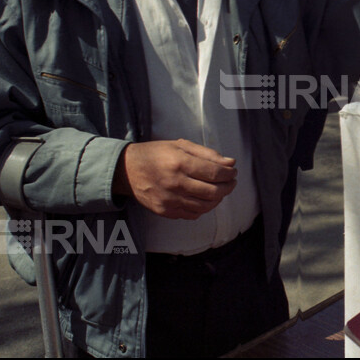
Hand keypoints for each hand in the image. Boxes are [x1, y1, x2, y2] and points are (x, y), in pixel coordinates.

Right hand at [112, 139, 236, 219]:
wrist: (126, 170)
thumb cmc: (155, 154)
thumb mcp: (180, 145)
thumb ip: (207, 154)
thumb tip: (230, 163)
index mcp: (180, 163)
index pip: (215, 173)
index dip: (229, 173)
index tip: (233, 171)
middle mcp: (175, 183)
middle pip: (213, 192)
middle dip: (228, 187)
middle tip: (231, 182)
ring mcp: (170, 200)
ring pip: (205, 206)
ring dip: (218, 199)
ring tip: (220, 190)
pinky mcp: (165, 211)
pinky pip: (192, 215)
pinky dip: (203, 208)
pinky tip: (204, 199)